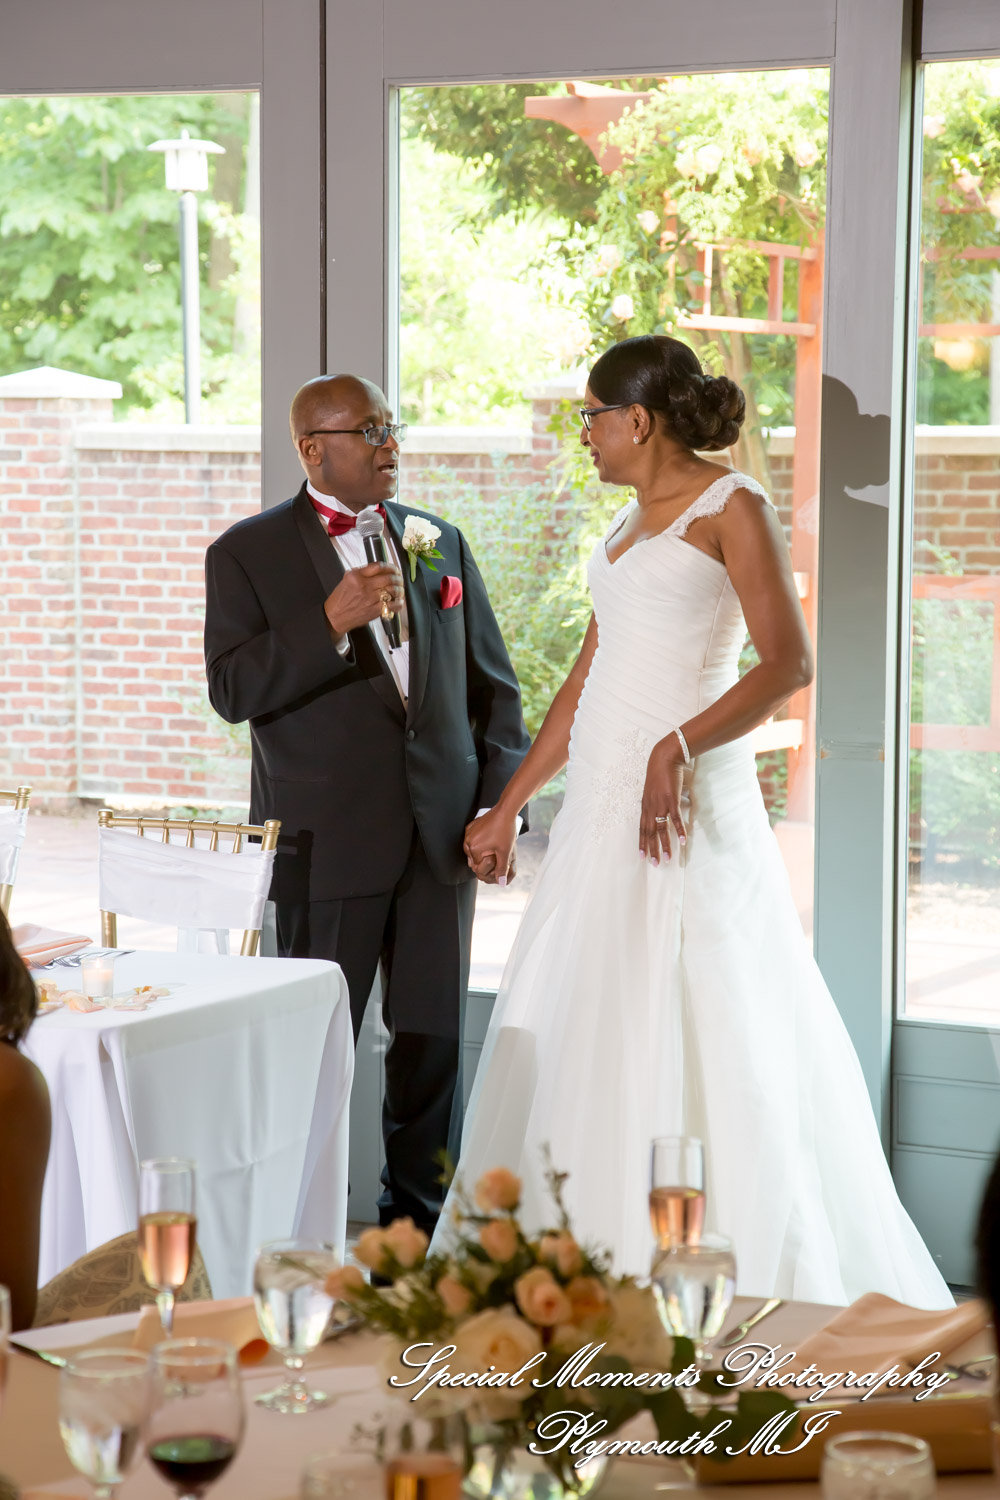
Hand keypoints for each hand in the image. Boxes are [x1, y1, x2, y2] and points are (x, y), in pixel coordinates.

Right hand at [324, 563, 404, 635]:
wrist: (335, 617)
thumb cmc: (340, 599)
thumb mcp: (347, 579)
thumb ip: (362, 572)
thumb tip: (379, 569)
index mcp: (356, 576)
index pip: (379, 566)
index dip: (390, 567)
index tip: (394, 569)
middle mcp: (364, 586)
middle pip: (389, 577)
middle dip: (398, 577)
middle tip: (400, 578)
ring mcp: (371, 599)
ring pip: (393, 590)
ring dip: (400, 589)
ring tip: (400, 589)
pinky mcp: (375, 610)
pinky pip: (393, 605)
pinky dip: (399, 602)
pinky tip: (399, 601)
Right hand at [464, 807, 517, 885]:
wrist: (505, 811)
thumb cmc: (505, 831)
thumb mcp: (505, 852)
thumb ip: (501, 869)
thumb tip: (501, 883)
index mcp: (474, 849)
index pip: (478, 866)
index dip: (488, 866)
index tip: (497, 860)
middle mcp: (468, 842)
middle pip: (474, 859)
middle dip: (484, 860)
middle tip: (496, 853)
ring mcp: (468, 833)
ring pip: (472, 850)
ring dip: (481, 852)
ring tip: (493, 846)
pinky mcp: (470, 827)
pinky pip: (472, 840)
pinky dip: (478, 842)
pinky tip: (489, 839)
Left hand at [639, 734, 686, 865]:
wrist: (664, 758)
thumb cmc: (660, 773)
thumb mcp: (654, 790)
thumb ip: (656, 802)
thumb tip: (662, 811)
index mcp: (645, 806)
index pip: (642, 828)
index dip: (642, 843)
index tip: (642, 856)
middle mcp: (651, 808)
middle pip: (649, 833)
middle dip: (652, 849)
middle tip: (654, 864)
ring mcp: (661, 805)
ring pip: (661, 829)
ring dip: (665, 845)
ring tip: (667, 859)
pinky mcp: (671, 800)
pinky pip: (675, 819)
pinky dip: (679, 831)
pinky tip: (682, 841)